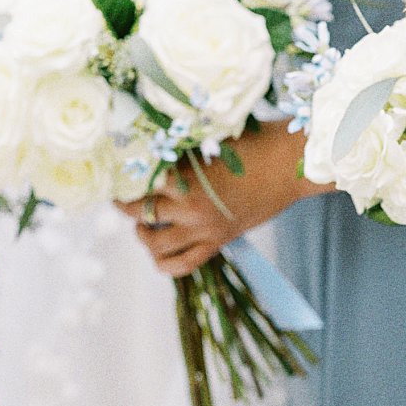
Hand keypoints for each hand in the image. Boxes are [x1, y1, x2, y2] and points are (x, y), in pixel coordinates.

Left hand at [119, 123, 321, 277]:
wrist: (290, 166)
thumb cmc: (253, 142)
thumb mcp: (209, 141)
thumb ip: (180, 152)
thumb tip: (149, 153)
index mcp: (186, 178)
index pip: (136, 184)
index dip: (121, 179)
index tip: (115, 174)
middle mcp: (191, 207)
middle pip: (138, 212)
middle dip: (125, 204)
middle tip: (123, 196)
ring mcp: (205, 228)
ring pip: (155, 245)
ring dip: (143, 235)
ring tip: (143, 225)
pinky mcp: (219, 241)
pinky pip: (184, 265)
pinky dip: (165, 263)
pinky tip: (160, 250)